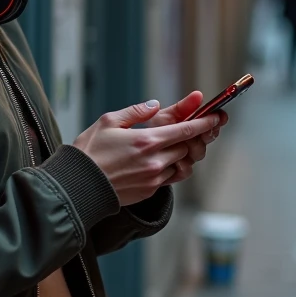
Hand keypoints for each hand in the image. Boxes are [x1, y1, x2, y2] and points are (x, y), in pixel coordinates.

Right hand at [72, 99, 221, 205]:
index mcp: (147, 140)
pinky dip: (170, 167)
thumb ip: (136, 112)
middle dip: (191, 137)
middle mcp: (155, 161)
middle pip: (188, 146)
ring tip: (171, 146)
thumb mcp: (109, 122)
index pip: (187, 129)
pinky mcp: (150, 191)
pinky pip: (170, 178)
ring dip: (181, 154)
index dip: (206, 122)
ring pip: (182, 164)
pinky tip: (158, 160)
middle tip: (190, 129)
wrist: (78, 186)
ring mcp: (154, 178)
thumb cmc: (89, 152)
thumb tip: (156, 105)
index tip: (218, 117)